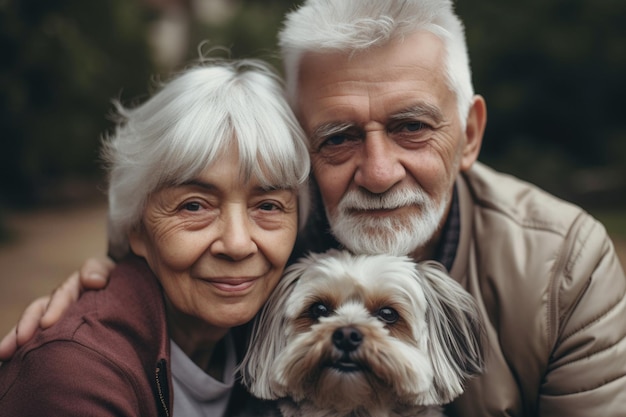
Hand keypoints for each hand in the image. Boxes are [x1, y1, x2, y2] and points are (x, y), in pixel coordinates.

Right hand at [0, 257, 114, 360]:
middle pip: (37, 314)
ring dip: (16, 341)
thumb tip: (93, 281)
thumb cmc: (111, 280)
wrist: (116, 290)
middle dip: (24, 329)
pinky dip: (24, 351)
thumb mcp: (107, 270)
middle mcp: (58, 304)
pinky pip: (39, 342)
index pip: (59, 298)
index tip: (46, 324)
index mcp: (70, 289)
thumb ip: (99, 270)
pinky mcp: (57, 334)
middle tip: (12, 346)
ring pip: (33, 329)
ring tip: (3, 356)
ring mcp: (56, 319)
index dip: (52, 310)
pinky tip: (12, 364)